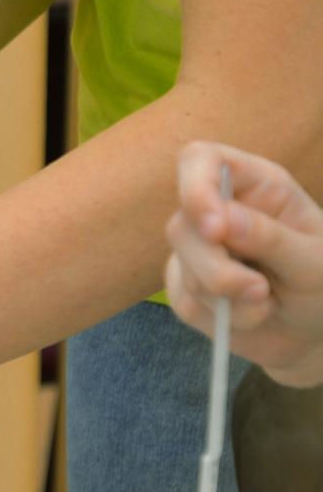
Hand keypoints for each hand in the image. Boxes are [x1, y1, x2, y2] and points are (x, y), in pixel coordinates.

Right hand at [165, 141, 322, 387]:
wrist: (312, 331)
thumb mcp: (316, 262)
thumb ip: (274, 239)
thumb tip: (226, 221)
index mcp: (254, 186)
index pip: (201, 160)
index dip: (196, 186)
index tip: (215, 227)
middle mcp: (218, 212)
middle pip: (182, 225)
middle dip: (217, 267)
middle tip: (259, 290)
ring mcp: (196, 250)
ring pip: (183, 268)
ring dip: (227, 298)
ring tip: (268, 303)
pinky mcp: (186, 287)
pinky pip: (185, 303)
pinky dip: (220, 318)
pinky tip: (249, 316)